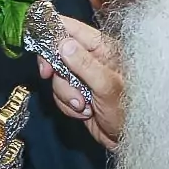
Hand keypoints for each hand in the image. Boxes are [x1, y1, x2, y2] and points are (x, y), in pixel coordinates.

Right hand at [36, 15, 123, 150]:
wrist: (131, 140)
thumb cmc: (129, 111)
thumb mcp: (107, 86)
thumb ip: (85, 64)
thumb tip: (63, 44)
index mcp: (103, 47)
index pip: (72, 28)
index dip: (52, 32)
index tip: (38, 44)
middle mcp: (91, 59)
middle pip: (57, 52)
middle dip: (55, 69)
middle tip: (48, 75)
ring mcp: (83, 78)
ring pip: (57, 77)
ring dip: (66, 94)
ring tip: (84, 106)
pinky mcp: (77, 95)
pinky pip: (60, 95)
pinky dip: (68, 106)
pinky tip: (85, 113)